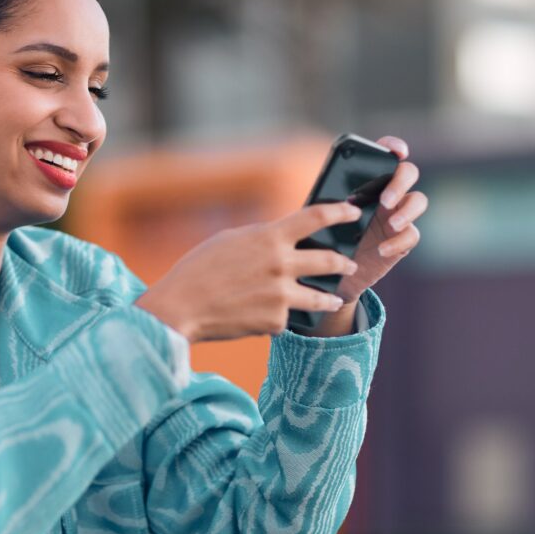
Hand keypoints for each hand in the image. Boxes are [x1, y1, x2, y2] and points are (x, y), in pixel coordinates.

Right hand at [135, 202, 363, 343]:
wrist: (181, 307)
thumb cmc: (198, 269)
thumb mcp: (230, 241)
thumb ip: (261, 238)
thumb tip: (282, 238)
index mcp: (269, 238)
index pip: (316, 217)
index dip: (339, 212)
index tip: (352, 212)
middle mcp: (281, 265)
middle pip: (329, 260)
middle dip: (344, 263)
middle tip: (350, 264)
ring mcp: (281, 295)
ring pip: (321, 297)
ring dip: (330, 298)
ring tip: (334, 299)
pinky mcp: (275, 321)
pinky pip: (287, 317)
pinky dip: (279, 316)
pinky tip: (266, 317)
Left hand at [335, 136, 427, 303]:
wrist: (331, 273)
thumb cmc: (323, 238)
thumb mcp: (319, 217)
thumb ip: (327, 203)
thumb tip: (328, 199)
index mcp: (367, 180)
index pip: (386, 155)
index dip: (394, 147)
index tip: (397, 152)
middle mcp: (386, 193)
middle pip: (408, 173)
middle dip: (400, 183)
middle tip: (384, 201)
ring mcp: (398, 215)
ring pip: (419, 200)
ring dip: (408, 211)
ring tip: (392, 225)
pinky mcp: (402, 240)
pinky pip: (412, 235)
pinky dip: (399, 242)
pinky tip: (382, 250)